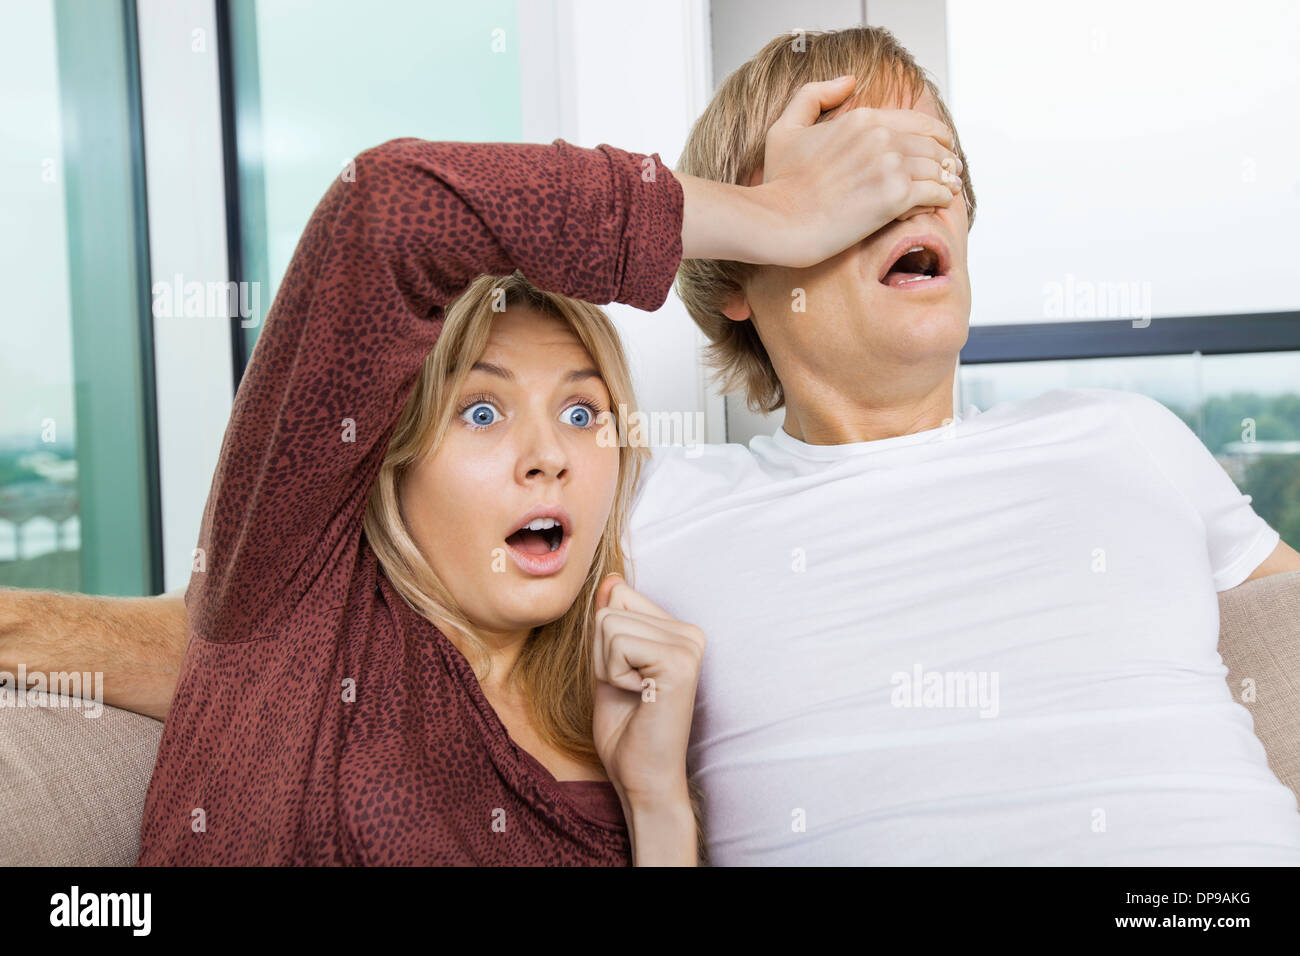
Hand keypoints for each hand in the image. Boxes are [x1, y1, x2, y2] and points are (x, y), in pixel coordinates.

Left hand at [590, 574, 704, 809]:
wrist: (641, 778)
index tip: (626, 676)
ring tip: (634, 694)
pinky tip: (640, 697)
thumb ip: (610, 622)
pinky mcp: (679, 662)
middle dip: (601, 652)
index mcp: (679, 630)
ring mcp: (688, 645)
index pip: (619, 595)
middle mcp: (690, 632)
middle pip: (610, 607)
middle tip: (629, 689)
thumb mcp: (608, 664)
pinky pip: (616, 643)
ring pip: (608, 623)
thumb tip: (610, 577)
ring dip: (606, 665)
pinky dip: (612, 674)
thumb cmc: (626, 729)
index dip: (603, 639)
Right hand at [749, 75, 962, 266]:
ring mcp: (890, 166)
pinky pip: (935, 193)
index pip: (918, 122)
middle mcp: (881, 137)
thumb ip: (814, 95)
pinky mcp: (896, 197)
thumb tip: (849, 81)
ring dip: (946, 178)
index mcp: (862, 119)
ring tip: (948, 189)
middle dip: (945, 158)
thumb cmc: (779, 183)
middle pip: (933, 144)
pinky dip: (940, 198)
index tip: (939, 149)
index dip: (935, 136)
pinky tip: (938, 203)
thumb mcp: (785, 127)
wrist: (778, 220)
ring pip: (938, 168)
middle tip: (949, 171)